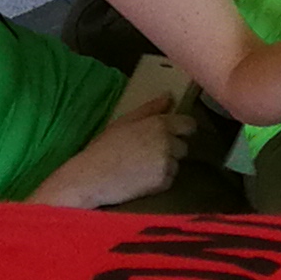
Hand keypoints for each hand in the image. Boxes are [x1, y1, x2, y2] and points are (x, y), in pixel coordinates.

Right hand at [32, 108, 195, 207]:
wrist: (91, 177)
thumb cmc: (104, 147)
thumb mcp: (125, 121)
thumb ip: (150, 108)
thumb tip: (169, 97)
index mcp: (159, 124)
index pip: (189, 125)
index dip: (182, 130)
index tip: (173, 135)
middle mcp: (167, 142)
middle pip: (183, 146)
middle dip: (171, 150)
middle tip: (149, 153)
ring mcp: (166, 163)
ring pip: (176, 164)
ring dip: (165, 166)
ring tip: (142, 167)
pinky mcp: (162, 182)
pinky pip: (169, 180)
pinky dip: (159, 181)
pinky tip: (141, 179)